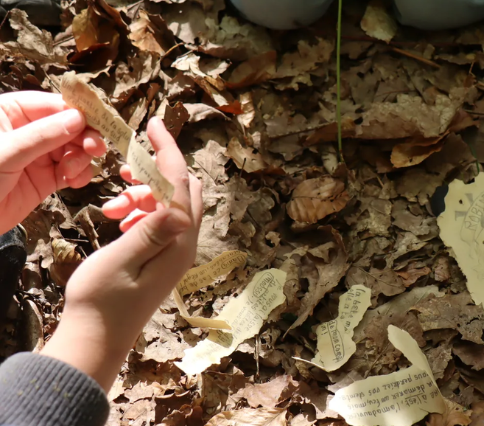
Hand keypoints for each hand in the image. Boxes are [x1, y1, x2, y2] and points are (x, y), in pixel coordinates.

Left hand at [0, 91, 105, 232]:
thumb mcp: (5, 153)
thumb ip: (42, 135)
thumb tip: (78, 118)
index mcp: (9, 113)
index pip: (51, 104)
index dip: (77, 111)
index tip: (99, 121)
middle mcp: (26, 131)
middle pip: (68, 126)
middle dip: (84, 137)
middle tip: (95, 149)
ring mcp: (37, 156)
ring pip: (74, 148)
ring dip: (82, 158)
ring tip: (74, 171)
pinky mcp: (44, 179)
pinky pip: (72, 171)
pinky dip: (80, 175)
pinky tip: (75, 181)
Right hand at [41, 118, 202, 389]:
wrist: (96, 338)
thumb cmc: (103, 301)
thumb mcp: (122, 260)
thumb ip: (150, 230)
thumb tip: (180, 206)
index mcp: (178, 242)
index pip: (181, 184)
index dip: (169, 151)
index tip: (153, 123)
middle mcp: (184, 245)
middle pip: (182, 191)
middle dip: (156, 173)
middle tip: (125, 171)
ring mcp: (175, 252)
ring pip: (168, 206)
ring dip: (142, 196)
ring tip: (110, 207)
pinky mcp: (162, 258)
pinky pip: (158, 222)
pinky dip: (139, 213)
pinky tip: (115, 219)